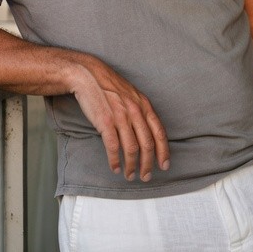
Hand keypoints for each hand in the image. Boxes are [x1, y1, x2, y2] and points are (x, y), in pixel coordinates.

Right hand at [70, 55, 169, 181]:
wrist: (88, 74)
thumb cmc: (109, 86)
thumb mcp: (131, 95)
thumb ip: (140, 111)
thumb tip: (146, 132)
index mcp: (144, 105)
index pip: (159, 133)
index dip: (163, 151)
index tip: (164, 165)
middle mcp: (135, 111)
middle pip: (147, 144)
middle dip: (148, 164)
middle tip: (146, 176)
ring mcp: (120, 117)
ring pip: (131, 148)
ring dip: (132, 166)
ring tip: (130, 175)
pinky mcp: (105, 122)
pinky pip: (113, 147)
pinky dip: (115, 160)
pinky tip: (115, 167)